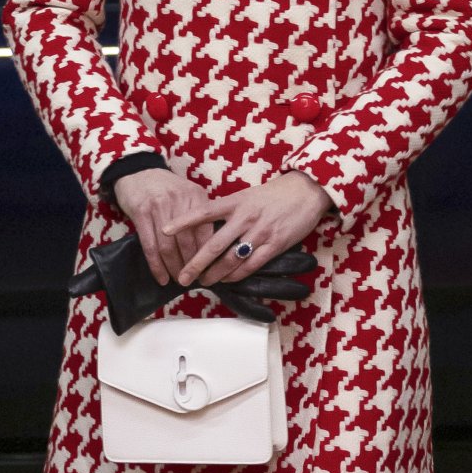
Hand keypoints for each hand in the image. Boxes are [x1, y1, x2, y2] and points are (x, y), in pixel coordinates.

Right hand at [113, 167, 217, 287]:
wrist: (137, 171)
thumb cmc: (166, 188)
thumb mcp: (188, 196)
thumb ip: (200, 218)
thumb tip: (210, 251)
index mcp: (197, 197)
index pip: (206, 233)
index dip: (207, 257)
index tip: (208, 272)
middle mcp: (180, 200)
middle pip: (188, 242)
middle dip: (190, 266)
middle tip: (192, 280)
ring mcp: (159, 206)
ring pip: (169, 246)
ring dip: (173, 268)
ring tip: (178, 281)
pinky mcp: (141, 212)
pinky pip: (150, 246)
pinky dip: (156, 266)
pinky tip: (161, 278)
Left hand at [162, 172, 332, 288]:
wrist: (307, 190)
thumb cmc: (275, 194)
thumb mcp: (248, 195)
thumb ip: (229, 210)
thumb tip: (208, 227)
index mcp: (235, 201)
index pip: (204, 212)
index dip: (183, 222)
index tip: (164, 230)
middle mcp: (245, 217)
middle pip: (214, 244)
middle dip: (195, 264)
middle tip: (183, 277)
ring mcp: (260, 232)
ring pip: (231, 259)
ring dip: (215, 274)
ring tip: (204, 282)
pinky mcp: (275, 244)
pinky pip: (251, 265)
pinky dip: (237, 275)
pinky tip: (228, 280)